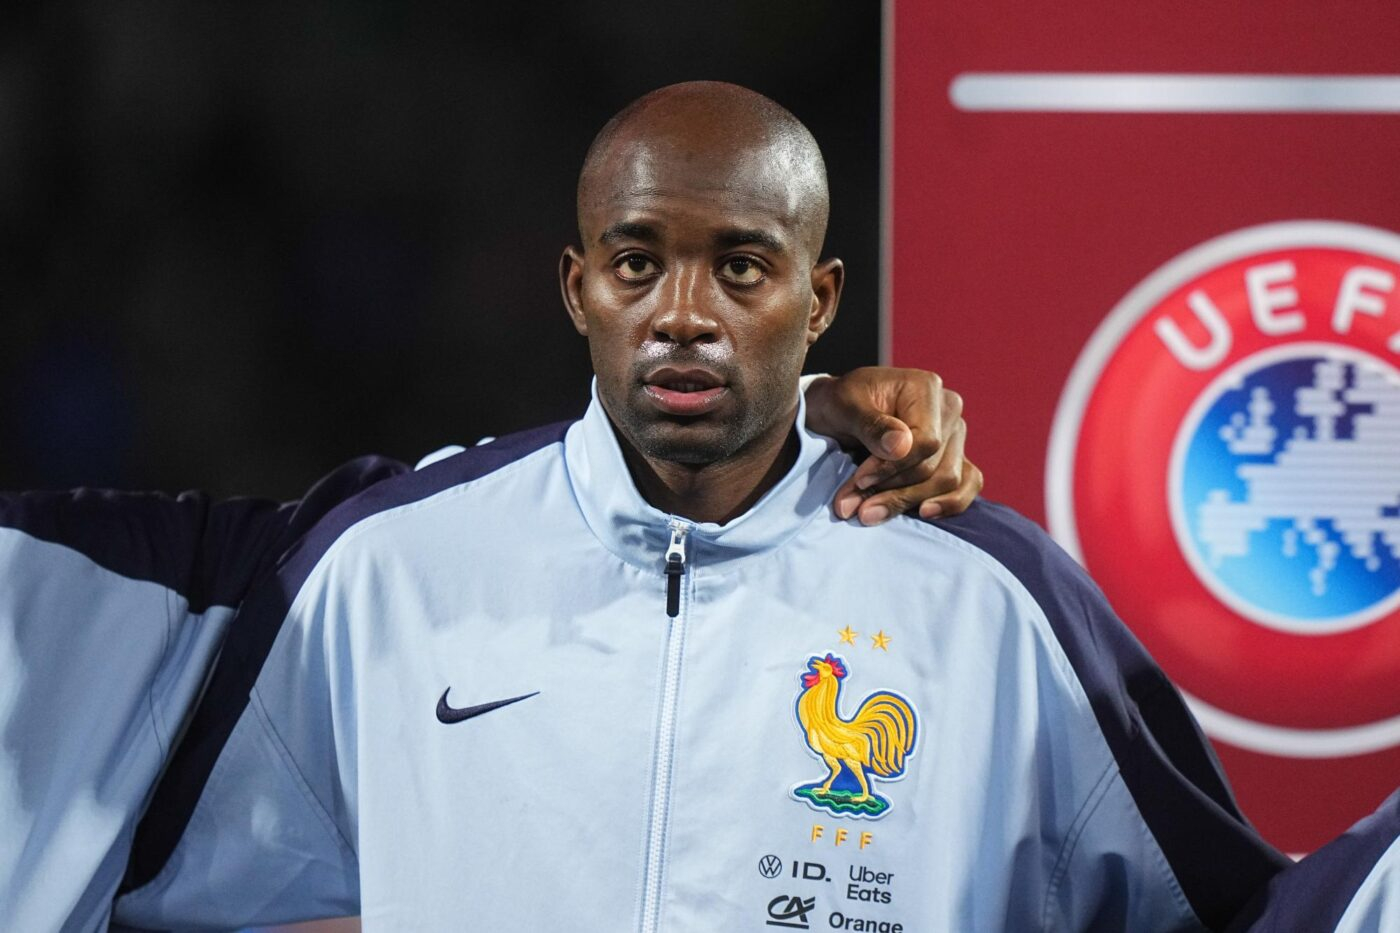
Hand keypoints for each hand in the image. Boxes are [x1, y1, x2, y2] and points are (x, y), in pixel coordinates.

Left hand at [803, 367, 983, 524]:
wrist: (836, 412)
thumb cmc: (839, 404)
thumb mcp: (843, 406)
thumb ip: (871, 425)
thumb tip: (901, 447)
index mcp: (925, 388)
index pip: (926, 441)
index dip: (893, 467)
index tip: (860, 479)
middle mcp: (948, 409)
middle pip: (935, 466)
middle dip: (892, 491)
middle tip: (851, 505)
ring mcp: (955, 435)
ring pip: (948, 481)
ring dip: (907, 501)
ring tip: (867, 512)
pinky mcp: (955, 457)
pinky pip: (968, 484)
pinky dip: (949, 503)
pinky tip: (924, 513)